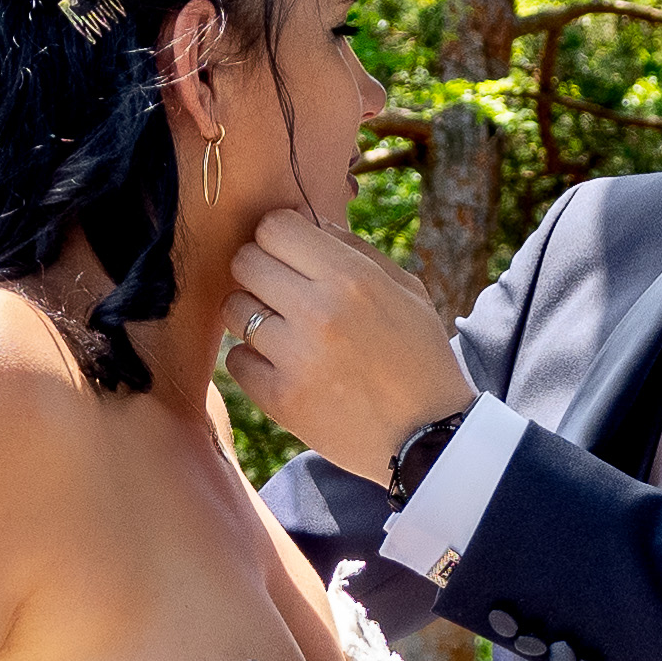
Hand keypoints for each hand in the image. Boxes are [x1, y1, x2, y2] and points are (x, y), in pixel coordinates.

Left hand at [225, 212, 473, 480]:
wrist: (428, 436)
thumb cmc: (419, 357)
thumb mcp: (405, 291)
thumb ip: (354, 251)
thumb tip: (307, 223)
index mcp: (352, 278)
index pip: (273, 227)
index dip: (278, 237)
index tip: (290, 254)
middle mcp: (318, 311)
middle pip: (244, 262)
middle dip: (259, 271)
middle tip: (282, 292)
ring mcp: (294, 357)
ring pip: (233, 309)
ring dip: (253, 316)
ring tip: (284, 331)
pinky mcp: (279, 399)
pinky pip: (235, 359)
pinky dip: (253, 360)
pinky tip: (283, 366)